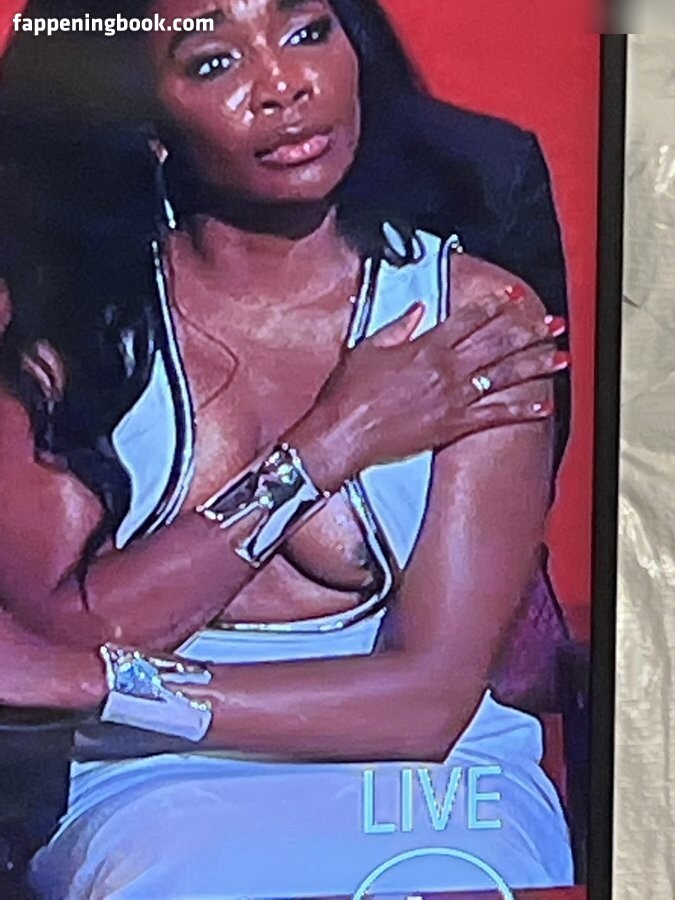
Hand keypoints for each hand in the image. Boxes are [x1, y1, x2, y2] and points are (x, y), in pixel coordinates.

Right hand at [290, 284, 567, 491]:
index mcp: (426, 346)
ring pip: (505, 376)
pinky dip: (523, 410)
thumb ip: (398, 327)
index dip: (495, 305)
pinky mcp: (454, 425)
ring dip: (536, 364)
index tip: (514, 297)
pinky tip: (544, 405)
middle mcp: (447, 369)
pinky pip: (497, 415)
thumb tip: (419, 310)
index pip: (470, 318)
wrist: (344, 431)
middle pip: (498, 343)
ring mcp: (454, 398)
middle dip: (529, 330)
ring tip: (560, 356)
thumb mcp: (368, 348)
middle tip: (553, 323)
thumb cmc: (349, 393)